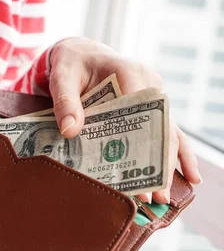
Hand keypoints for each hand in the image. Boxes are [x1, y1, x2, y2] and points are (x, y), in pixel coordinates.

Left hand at [48, 37, 201, 203]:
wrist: (81, 54)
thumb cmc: (72, 64)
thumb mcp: (62, 78)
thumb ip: (65, 102)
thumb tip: (70, 131)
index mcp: (128, 71)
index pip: (141, 109)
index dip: (141, 141)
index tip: (137, 169)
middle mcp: (148, 82)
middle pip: (159, 126)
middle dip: (157, 162)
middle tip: (153, 194)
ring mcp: (152, 95)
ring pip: (166, 132)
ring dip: (167, 164)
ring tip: (165, 196)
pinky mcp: (150, 106)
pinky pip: (166, 131)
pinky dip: (175, 154)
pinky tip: (188, 177)